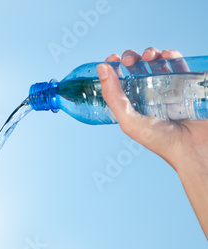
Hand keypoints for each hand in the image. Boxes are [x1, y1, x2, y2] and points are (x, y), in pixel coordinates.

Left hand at [97, 47, 207, 238]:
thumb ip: (113, 96)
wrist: (194, 147)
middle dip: (131, 58)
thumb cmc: (161, 141)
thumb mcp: (128, 120)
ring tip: (148, 56)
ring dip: (150, 54)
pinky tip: (166, 55)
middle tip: (129, 59)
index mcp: (133, 105)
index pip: (120, 81)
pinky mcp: (187, 85)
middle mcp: (149, 96)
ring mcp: (168, 89)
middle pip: (137, 69)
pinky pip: (179, 65)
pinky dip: (171, 55)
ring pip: (157, 63)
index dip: (114, 68)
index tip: (112, 59)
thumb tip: (101, 68)